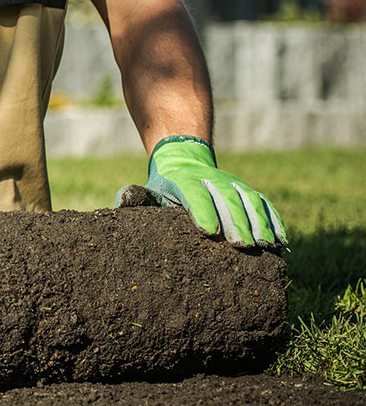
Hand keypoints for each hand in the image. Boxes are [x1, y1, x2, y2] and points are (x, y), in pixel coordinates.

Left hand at [115, 136, 286, 245]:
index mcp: (186, 181)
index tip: (209, 232)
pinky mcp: (248, 192)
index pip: (195, 194)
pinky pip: (266, 205)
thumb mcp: (150, 190)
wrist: (186, 160)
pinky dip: (275, 221)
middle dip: (236, 222)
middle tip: (242, 246)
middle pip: (227, 199)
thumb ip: (138, 197)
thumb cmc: (165, 188)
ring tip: (266, 245)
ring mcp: (235, 185)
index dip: (203, 211)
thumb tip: (123, 199)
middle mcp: (214, 180)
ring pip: (250, 201)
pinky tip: (283, 241)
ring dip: (260, 222)